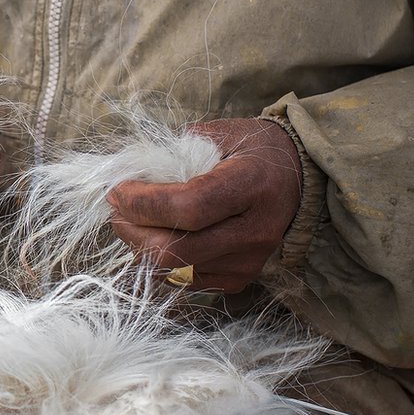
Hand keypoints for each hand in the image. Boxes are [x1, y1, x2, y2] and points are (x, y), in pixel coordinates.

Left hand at [105, 118, 301, 292]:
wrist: (297, 176)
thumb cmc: (250, 148)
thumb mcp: (217, 135)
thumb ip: (175, 152)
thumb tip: (130, 173)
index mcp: (250, 185)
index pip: (187, 207)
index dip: (143, 203)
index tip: (117, 190)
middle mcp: (254, 230)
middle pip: (176, 249)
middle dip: (132, 230)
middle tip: (116, 209)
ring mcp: (249, 261)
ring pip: (176, 269)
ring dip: (140, 247)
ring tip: (130, 222)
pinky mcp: (241, 279)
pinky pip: (186, 280)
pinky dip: (160, 260)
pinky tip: (154, 237)